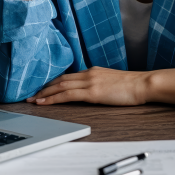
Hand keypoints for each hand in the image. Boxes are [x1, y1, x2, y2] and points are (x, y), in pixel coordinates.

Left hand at [26, 66, 149, 105]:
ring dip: (44, 94)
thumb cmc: (132, 86)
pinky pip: (67, 95)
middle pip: (60, 80)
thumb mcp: (112, 82)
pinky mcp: (92, 92)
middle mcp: (88, 74)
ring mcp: (89, 82)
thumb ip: (100, 84)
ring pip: (60, 86)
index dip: (53, 83)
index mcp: (93, 71)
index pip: (68, 77)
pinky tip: (44, 103)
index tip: (43, 88)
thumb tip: (93, 92)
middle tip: (31, 95)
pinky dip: (53, 98)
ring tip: (33, 100)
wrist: (143, 84)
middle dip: (44, 88)